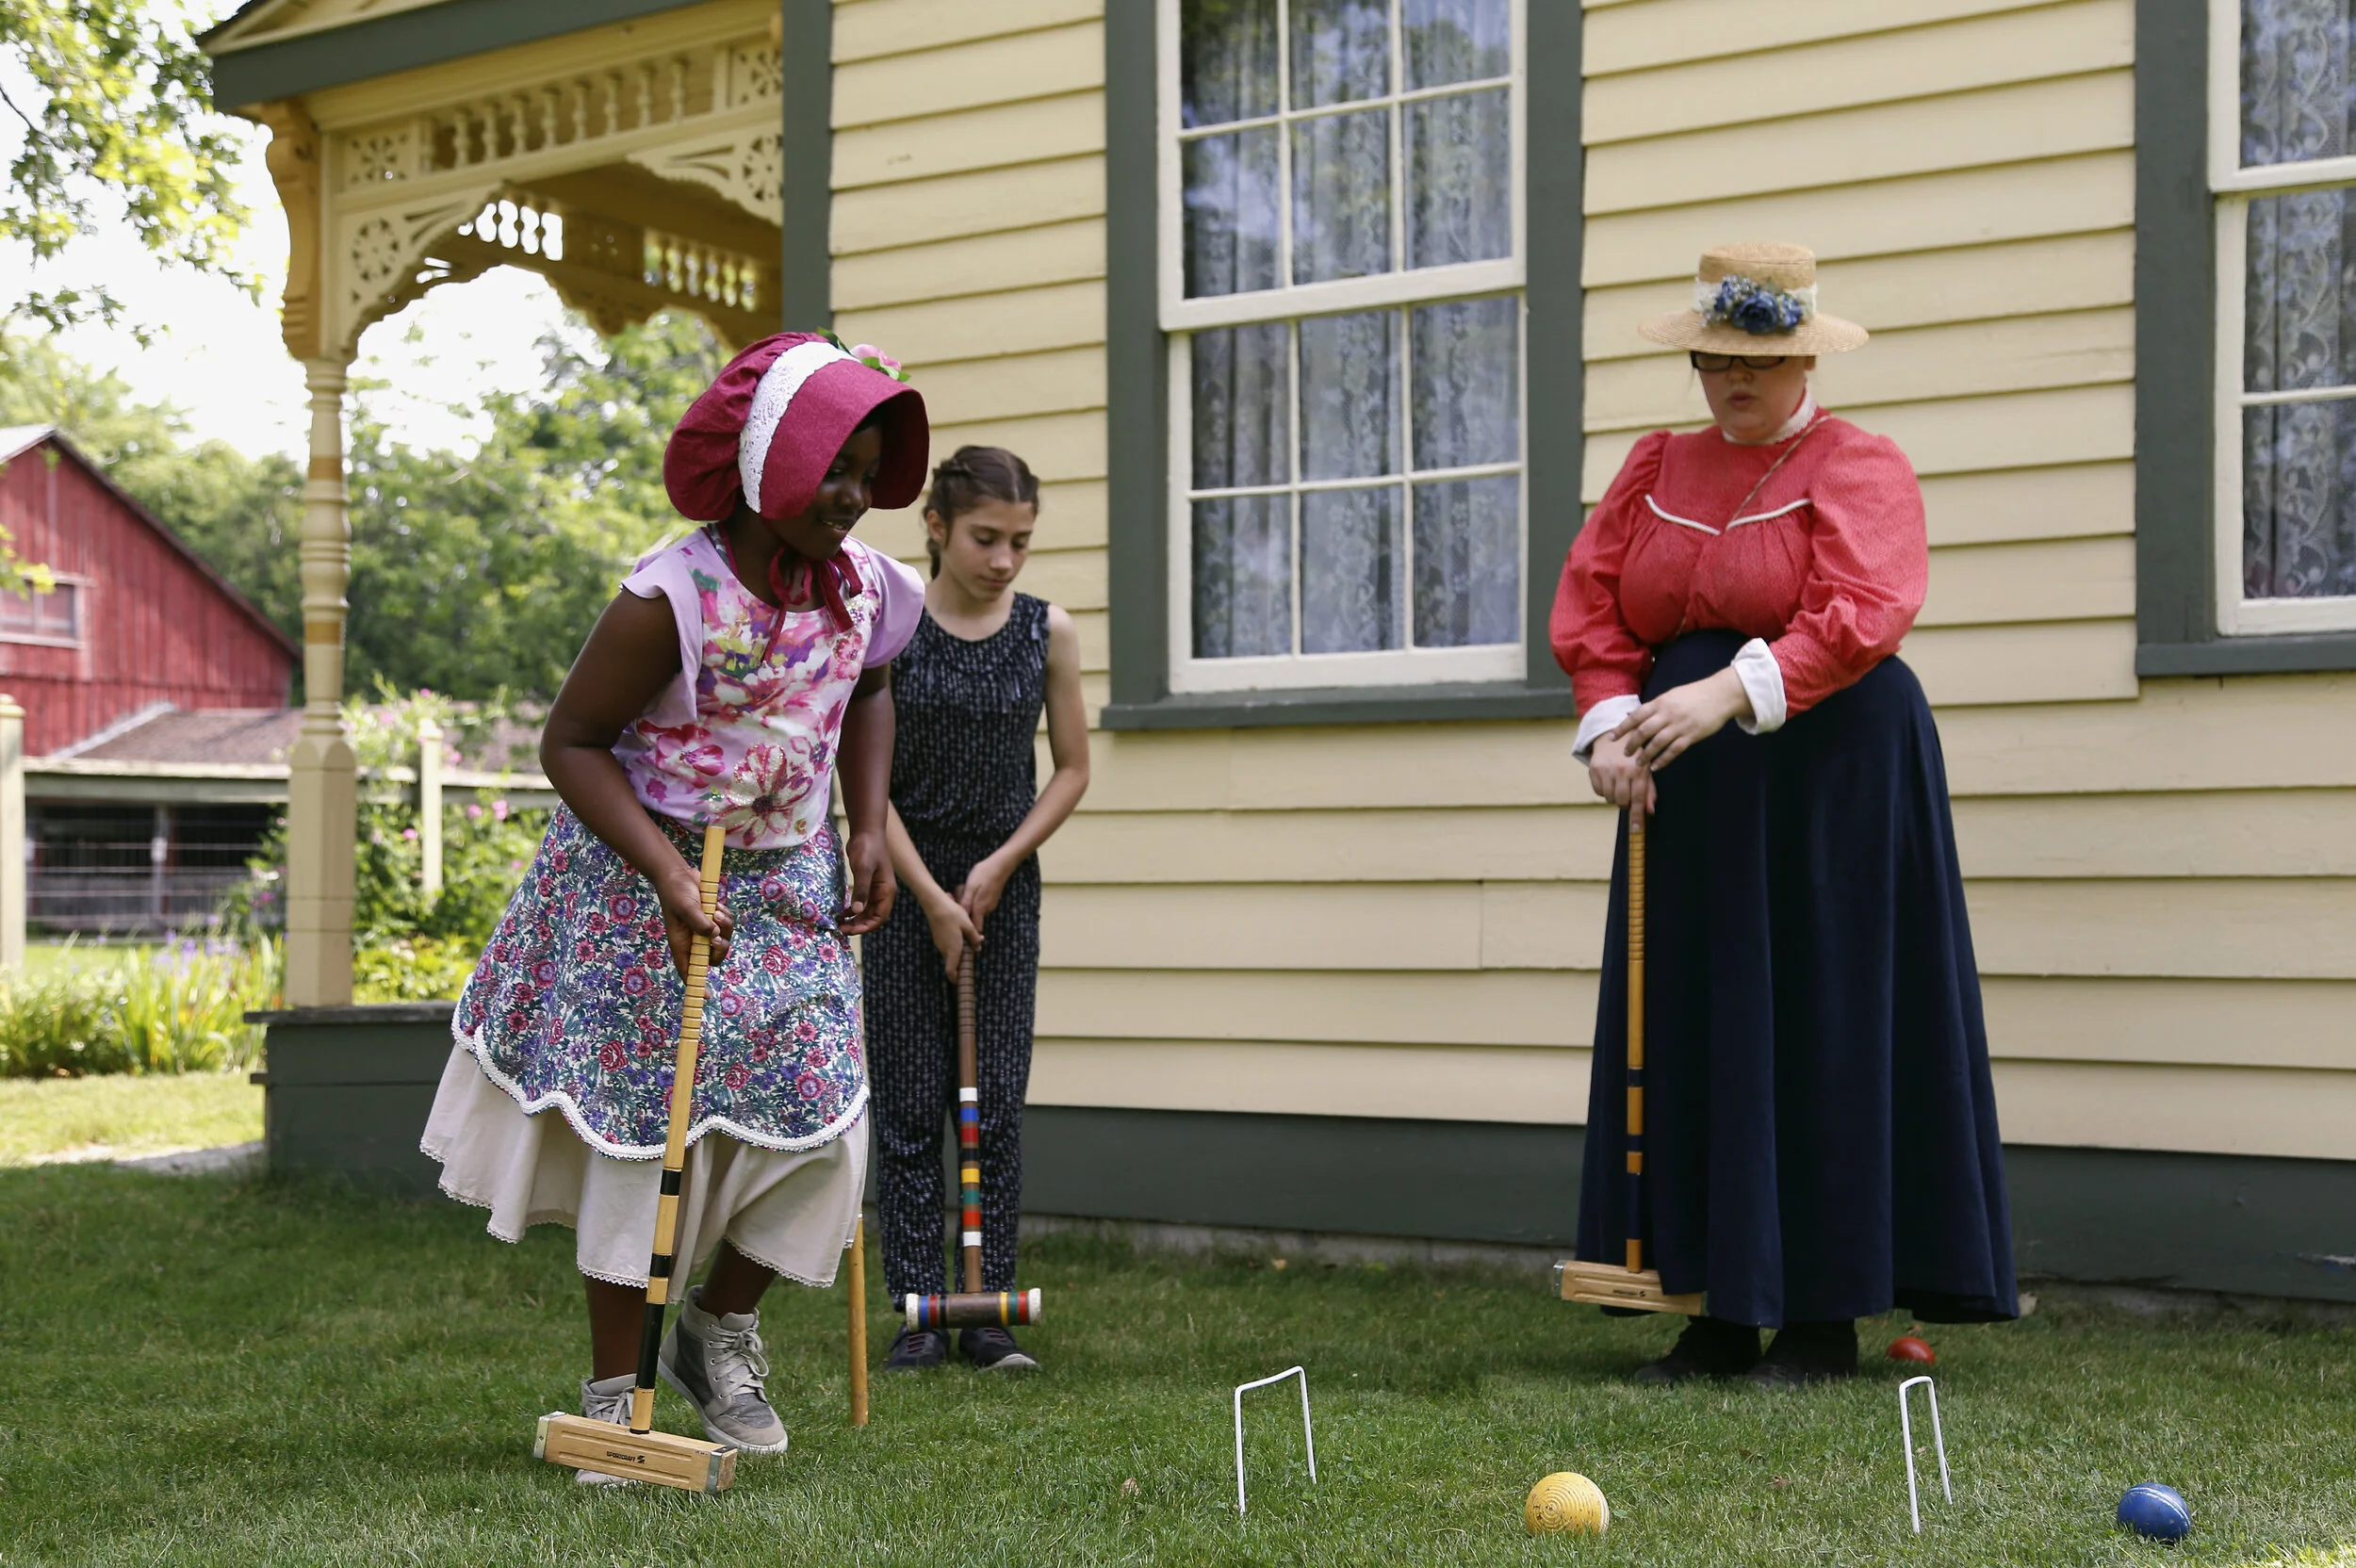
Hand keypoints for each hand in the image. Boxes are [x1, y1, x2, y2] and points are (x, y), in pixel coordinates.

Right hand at [656, 866, 732, 978]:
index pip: (689, 970)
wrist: (679, 874)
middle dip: (720, 947)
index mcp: (682, 944)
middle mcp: (694, 940)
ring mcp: (705, 930)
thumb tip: (714, 935)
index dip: (696, 984)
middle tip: (718, 931)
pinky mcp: (714, 920)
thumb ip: (699, 923)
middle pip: (714, 957)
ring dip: (725, 925)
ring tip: (714, 910)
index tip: (706, 995)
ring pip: (724, 940)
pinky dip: (726, 915)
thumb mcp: (686, 907)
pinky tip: (716, 904)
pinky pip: (728, 925)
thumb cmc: (676, 893)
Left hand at [839, 829, 895, 936]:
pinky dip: (853, 909)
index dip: (866, 927)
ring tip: (840, 923)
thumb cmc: (868, 848)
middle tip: (840, 929)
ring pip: (867, 911)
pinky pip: (862, 902)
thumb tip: (857, 911)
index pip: (880, 917)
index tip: (849, 930)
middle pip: (873, 917)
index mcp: (887, 891)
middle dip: (858, 925)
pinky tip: (842, 911)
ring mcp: (875, 888)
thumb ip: (861, 890)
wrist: (867, 831)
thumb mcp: (863, 869)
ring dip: (855, 919)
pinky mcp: (866, 883)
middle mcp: (883, 893)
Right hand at [923, 891, 981, 979]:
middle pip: (952, 962)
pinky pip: (946, 945)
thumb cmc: (953, 915)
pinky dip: (953, 945)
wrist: (935, 904)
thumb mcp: (968, 925)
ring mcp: (939, 942)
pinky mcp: (937, 936)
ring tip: (968, 943)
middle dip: (960, 963)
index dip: (955, 978)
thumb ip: (974, 937)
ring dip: (957, 952)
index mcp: (953, 949)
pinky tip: (960, 934)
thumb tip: (978, 946)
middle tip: (970, 958)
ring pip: (949, 953)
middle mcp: (944, 948)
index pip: (951, 970)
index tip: (959, 982)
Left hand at [957, 854, 1011, 930]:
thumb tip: (962, 920)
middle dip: (962, 907)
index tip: (957, 920)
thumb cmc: (983, 874)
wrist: (1000, 865)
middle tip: (956, 893)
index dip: (967, 929)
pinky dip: (972, 897)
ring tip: (963, 887)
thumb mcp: (970, 887)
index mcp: (980, 908)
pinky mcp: (991, 899)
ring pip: (974, 908)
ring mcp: (990, 904)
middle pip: (971, 916)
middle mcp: (987, 909)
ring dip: (966, 900)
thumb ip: (966, 904)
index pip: (975, 928)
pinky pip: (978, 902)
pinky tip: (970, 886)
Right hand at [1586, 732, 1655, 812]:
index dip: (1637, 817)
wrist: (1613, 733)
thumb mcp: (1646, 768)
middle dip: (1625, 803)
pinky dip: (1604, 791)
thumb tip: (1650, 811)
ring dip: (1615, 797)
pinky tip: (1609, 781)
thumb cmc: (1634, 753)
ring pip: (1609, 798)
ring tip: (1619, 785)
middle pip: (1622, 801)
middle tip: (1628, 795)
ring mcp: (1606, 770)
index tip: (1636, 830)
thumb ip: (1649, 790)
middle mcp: (1622, 771)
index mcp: (1638, 771)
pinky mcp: (1594, 769)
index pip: (1638, 799)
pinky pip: (1598, 791)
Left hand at [1610, 668, 1751, 771]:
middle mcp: (1667, 714)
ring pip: (1657, 743)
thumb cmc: (1694, 695)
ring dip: (1646, 755)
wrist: (1720, 694)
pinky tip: (1656, 767)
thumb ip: (1653, 707)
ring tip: (1638, 764)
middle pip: (1644, 731)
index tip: (1612, 738)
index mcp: (1661, 703)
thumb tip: (1632, 715)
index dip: (1622, 728)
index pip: (1636, 716)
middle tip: (1625, 754)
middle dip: (1632, 744)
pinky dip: (1663, 760)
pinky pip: (1674, 750)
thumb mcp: (1671, 696)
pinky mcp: (1692, 735)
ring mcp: (1680, 725)